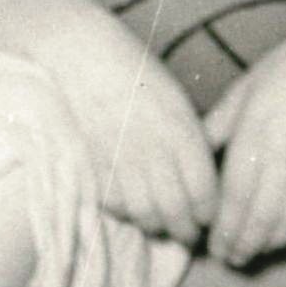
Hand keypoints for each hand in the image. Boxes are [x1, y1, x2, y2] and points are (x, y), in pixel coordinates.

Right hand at [37, 0, 216, 246]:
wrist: (77, 52)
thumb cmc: (129, 67)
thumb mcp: (172, 96)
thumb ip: (187, 137)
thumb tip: (198, 174)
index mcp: (181, 131)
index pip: (204, 193)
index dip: (208, 213)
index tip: (206, 216)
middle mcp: (153, 151)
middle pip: (177, 212)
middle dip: (185, 230)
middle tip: (185, 233)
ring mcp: (121, 161)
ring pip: (145, 215)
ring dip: (155, 226)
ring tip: (158, 225)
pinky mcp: (92, 165)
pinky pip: (114, 204)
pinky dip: (125, 213)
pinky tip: (129, 207)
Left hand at [203, 0, 285, 266]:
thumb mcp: (248, 86)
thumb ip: (221, 122)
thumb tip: (193, 150)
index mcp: (257, 128)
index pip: (237, 192)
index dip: (225, 226)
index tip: (213, 246)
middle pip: (264, 212)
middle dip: (246, 242)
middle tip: (232, 260)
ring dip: (274, 241)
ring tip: (257, 252)